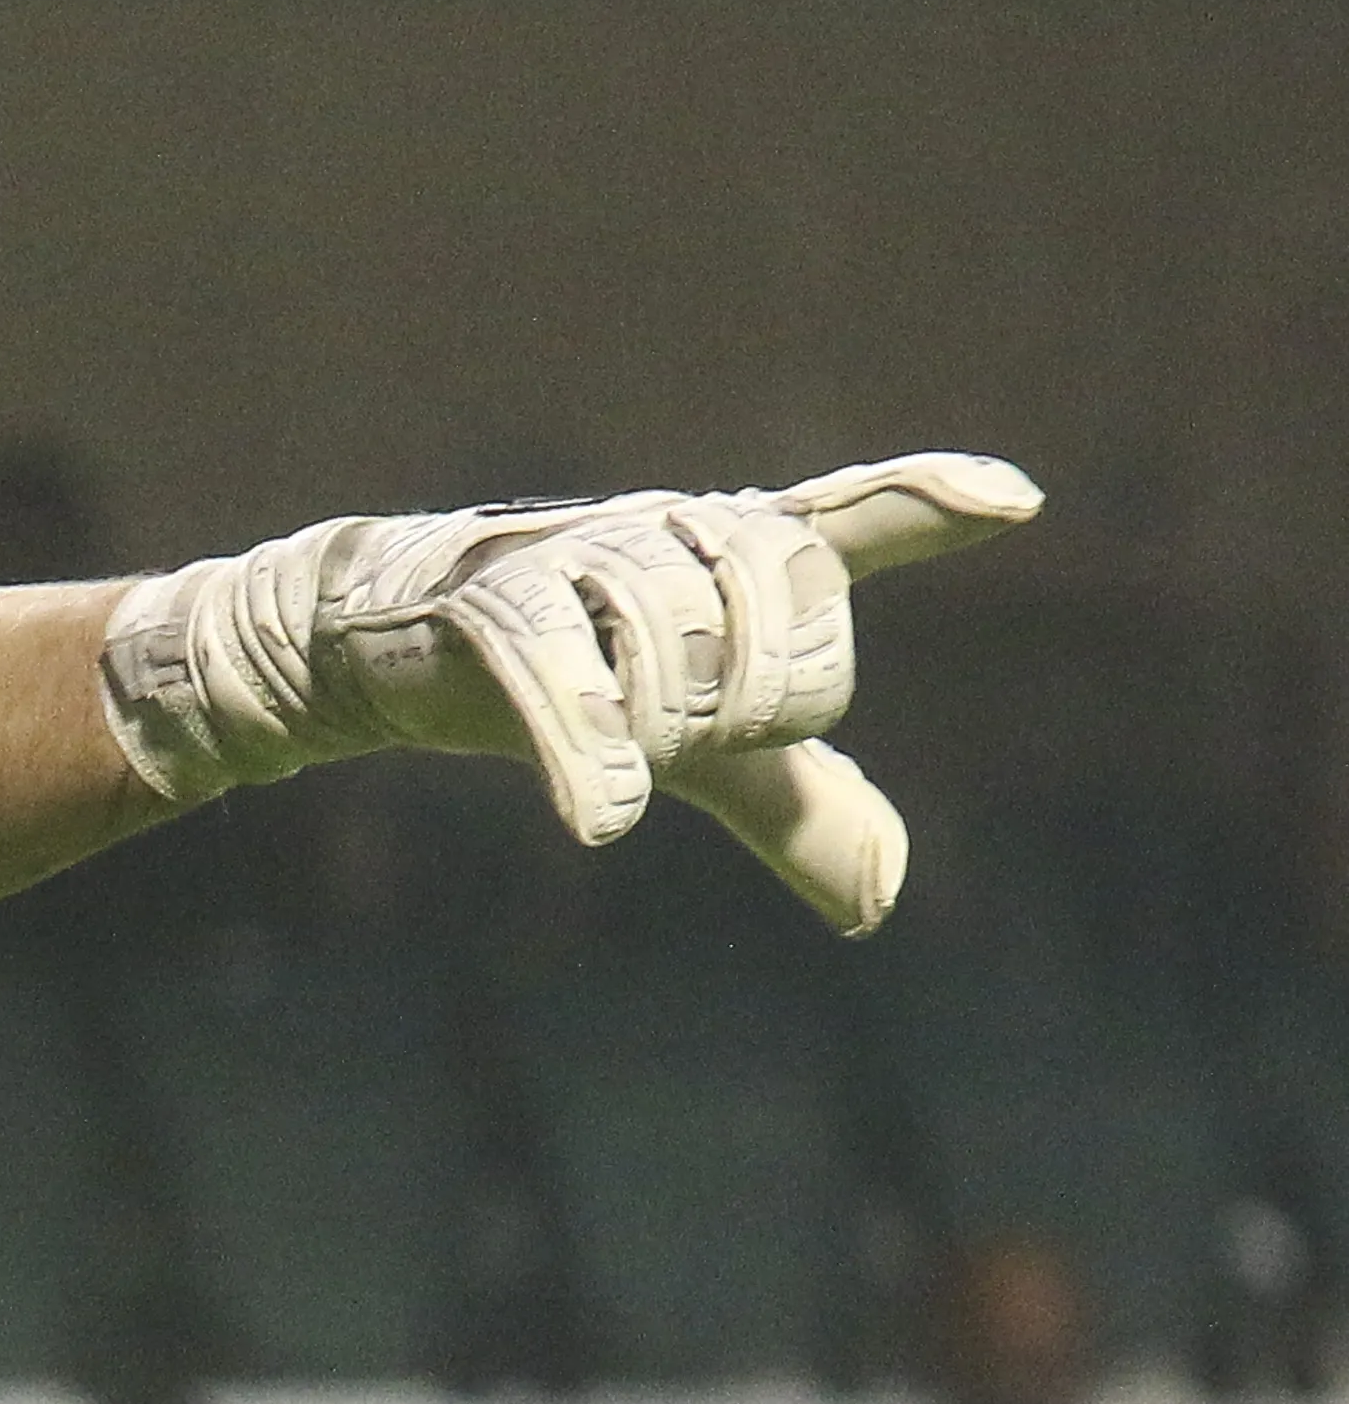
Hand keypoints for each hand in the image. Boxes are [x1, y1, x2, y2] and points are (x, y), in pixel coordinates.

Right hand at [98, 452, 1041, 933]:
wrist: (388, 644)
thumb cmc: (565, 675)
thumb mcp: (691, 750)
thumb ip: (796, 804)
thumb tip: (881, 903)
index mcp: (737, 552)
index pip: (844, 523)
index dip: (924, 505)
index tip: (1014, 501)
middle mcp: (671, 529)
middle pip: (784, 614)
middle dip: (759, 702)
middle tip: (687, 730)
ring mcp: (579, 551)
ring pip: (678, 648)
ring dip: (658, 733)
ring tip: (614, 754)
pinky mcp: (491, 596)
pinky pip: (568, 679)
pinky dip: (592, 759)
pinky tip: (603, 828)